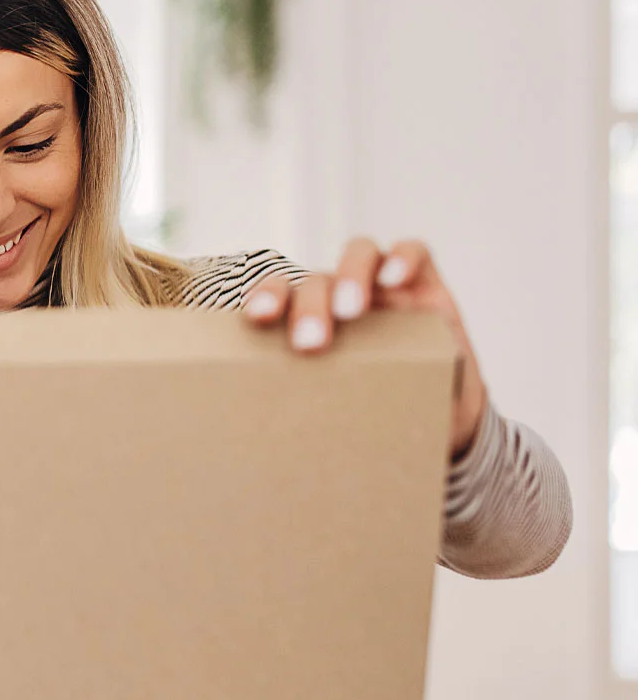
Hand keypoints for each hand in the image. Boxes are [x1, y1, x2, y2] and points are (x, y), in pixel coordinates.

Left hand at [242, 238, 487, 456]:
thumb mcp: (340, 409)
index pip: (280, 294)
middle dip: (309, 305)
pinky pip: (414, 252)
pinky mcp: (425, 284)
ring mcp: (383, 287)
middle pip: (317, 280)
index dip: (266, 297)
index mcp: (308, 322)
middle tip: (310, 343)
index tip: (257, 319)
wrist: (442, 420)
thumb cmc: (377, 413)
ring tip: (350, 311)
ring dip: (349, 276)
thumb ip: (307, 405)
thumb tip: (261, 447)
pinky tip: (393, 280)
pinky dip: (402, 259)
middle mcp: (341, 298)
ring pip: (359, 254)